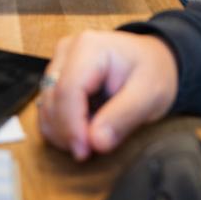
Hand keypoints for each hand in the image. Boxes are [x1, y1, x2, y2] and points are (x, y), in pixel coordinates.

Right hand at [38, 30, 178, 160]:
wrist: (153, 62)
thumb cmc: (153, 72)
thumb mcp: (150, 95)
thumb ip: (123, 117)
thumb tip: (95, 142)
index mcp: (89, 47)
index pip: (67, 90)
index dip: (71, 126)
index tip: (84, 152)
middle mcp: (68, 51)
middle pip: (52, 100)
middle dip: (68, 132)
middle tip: (92, 150)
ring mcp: (59, 63)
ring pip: (46, 108)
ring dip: (64, 132)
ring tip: (93, 138)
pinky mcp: (56, 78)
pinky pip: (48, 111)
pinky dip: (62, 129)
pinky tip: (84, 132)